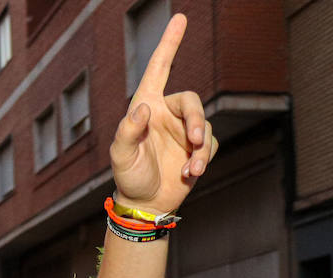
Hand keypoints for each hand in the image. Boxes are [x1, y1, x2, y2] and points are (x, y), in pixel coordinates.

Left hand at [109, 14, 217, 214]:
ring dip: (201, 148)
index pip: (160, 68)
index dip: (170, 44)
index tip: (180, 18)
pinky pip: (211, 145)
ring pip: (205, 126)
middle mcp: (167, 113)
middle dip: (196, 121)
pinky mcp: (198, 148)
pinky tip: (190, 174)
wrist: (146, 204)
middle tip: (195, 141)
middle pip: (192, 102)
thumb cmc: (129, 176)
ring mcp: (184, 130)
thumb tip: (144, 108)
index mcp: (147, 106)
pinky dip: (204, 159)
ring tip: (192, 168)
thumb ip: (127, 131)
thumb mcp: (121, 156)